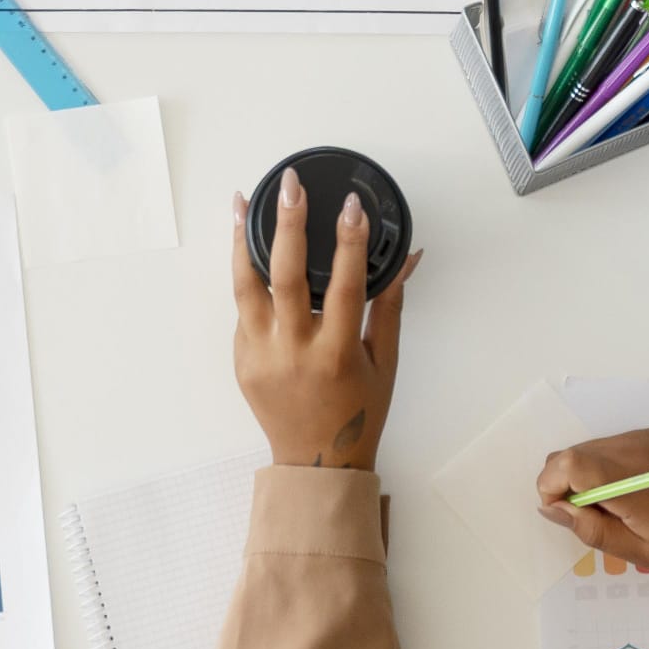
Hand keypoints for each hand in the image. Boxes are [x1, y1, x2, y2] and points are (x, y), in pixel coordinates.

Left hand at [231, 168, 414, 470]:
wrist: (316, 464)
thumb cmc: (359, 412)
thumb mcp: (385, 362)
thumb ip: (390, 305)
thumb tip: (407, 257)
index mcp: (336, 354)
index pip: (342, 285)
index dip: (349, 241)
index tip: (351, 205)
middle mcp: (293, 352)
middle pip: (284, 276)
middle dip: (286, 224)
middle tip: (290, 185)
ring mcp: (259, 356)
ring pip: (244, 287)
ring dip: (241, 240)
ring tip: (241, 201)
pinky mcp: (240, 359)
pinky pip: (243, 310)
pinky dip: (245, 276)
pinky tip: (248, 246)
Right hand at [534, 431, 648, 580]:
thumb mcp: (642, 550)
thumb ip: (592, 529)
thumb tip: (553, 509)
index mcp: (628, 480)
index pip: (565, 463)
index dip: (551, 486)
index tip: (565, 513)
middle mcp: (634, 448)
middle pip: (572, 452)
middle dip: (565, 483)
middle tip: (592, 517)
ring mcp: (647, 438)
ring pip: (592, 447)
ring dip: (587, 475)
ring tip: (618, 509)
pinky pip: (616, 445)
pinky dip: (609, 466)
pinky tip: (634, 493)